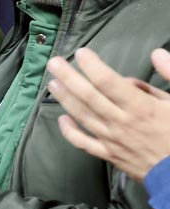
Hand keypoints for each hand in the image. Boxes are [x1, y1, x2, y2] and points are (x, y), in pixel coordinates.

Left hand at [47, 47, 169, 181]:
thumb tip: (157, 53)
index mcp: (140, 108)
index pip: (109, 82)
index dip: (93, 66)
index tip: (81, 53)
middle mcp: (121, 122)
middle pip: (89, 96)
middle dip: (69, 78)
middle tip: (53, 63)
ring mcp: (112, 140)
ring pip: (83, 116)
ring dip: (65, 99)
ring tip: (52, 83)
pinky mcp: (109, 155)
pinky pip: (84, 143)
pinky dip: (70, 131)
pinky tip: (61, 119)